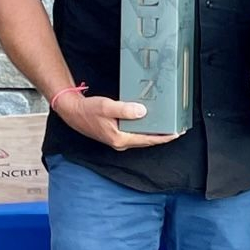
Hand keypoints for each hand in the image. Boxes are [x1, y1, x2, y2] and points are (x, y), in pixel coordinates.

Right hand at [55, 92, 178, 149]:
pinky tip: (150, 123)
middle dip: (163, 136)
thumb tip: (142, 111)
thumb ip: (125, 110)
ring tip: (168, 127)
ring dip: (154, 133)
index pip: (148, 140)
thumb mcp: (107, 107)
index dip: (164, 137)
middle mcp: (120, 142)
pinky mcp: (116, 135)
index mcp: (120, 139)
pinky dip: (144, 130)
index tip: (177, 133)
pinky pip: (135, 134)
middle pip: (147, 141)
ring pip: (141, 138)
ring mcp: (118, 140)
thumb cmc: (87, 110)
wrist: (72, 112)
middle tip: (178, 129)